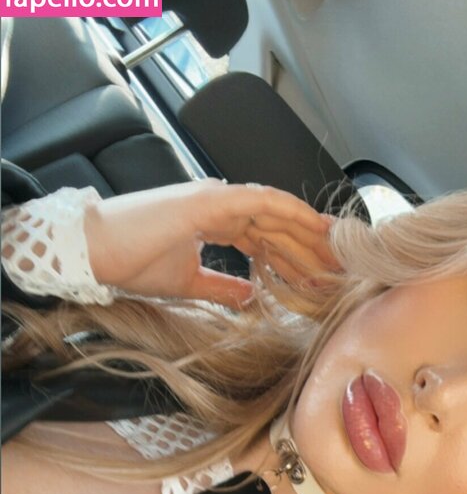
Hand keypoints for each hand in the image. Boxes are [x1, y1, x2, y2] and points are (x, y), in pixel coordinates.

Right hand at [83, 179, 339, 306]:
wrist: (98, 253)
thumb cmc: (133, 264)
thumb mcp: (188, 283)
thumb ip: (222, 287)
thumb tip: (251, 295)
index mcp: (214, 220)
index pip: (265, 236)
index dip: (295, 254)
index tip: (320, 274)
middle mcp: (220, 204)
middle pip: (278, 224)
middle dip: (311, 245)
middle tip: (342, 265)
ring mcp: (216, 198)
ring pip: (276, 212)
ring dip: (309, 231)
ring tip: (338, 248)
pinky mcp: (210, 200)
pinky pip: (260, 201)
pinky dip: (290, 211)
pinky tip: (314, 223)